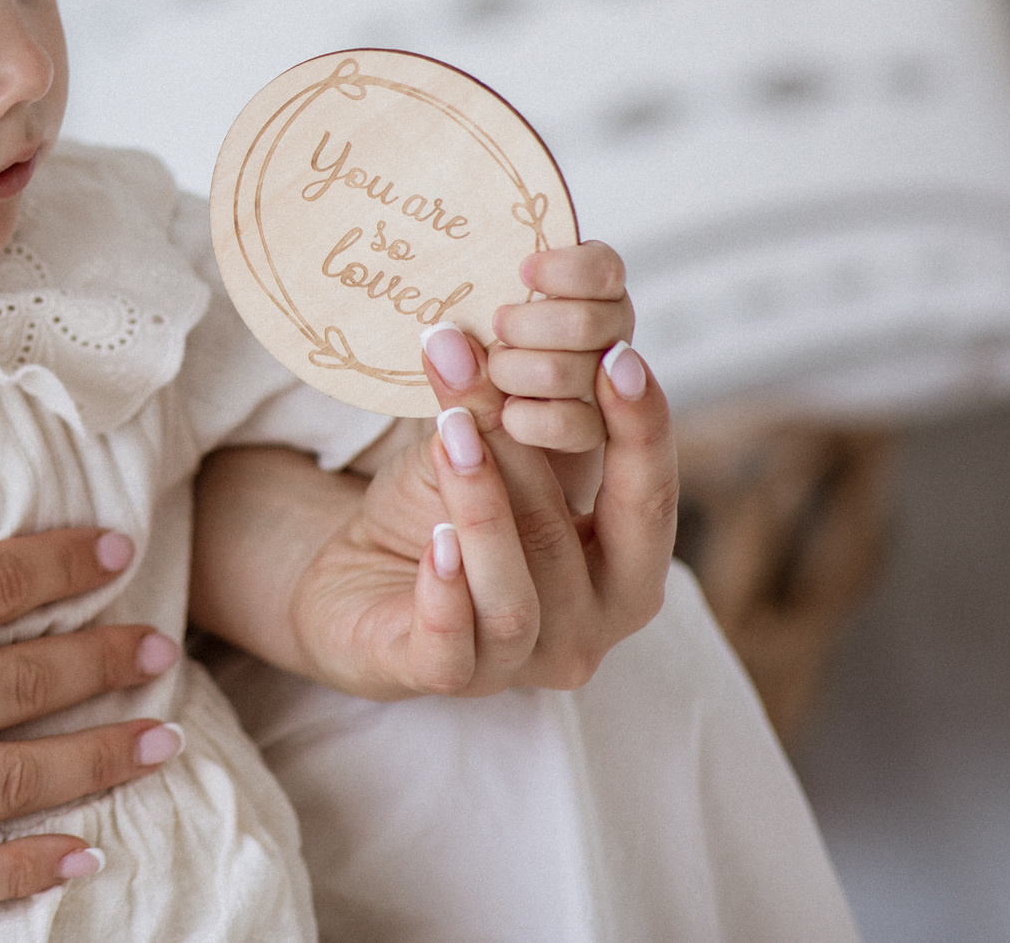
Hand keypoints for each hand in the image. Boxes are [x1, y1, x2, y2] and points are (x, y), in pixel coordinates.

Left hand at [278, 328, 675, 698]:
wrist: (357, 583)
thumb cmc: (443, 514)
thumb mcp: (479, 450)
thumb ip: (497, 404)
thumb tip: (464, 330)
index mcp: (622, 567)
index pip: (652, 499)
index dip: (641, 430)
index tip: (618, 356)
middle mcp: (588, 627)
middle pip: (579, 543)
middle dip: (537, 456)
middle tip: (498, 377)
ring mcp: (520, 664)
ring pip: (514, 594)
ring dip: (483, 506)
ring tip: (452, 431)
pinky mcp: (446, 680)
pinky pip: (453, 645)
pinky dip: (445, 590)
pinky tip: (433, 541)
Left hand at [424, 242, 635, 454]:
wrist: (462, 434)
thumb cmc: (469, 361)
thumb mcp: (462, 332)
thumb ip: (461, 329)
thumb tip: (443, 340)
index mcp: (588, 296)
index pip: (605, 269)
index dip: (571, 269)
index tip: (525, 272)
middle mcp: (609, 337)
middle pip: (590, 321)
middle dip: (526, 325)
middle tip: (497, 329)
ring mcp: (606, 390)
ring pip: (574, 372)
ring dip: (515, 370)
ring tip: (496, 371)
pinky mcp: (593, 436)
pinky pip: (572, 426)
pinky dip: (529, 418)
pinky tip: (510, 413)